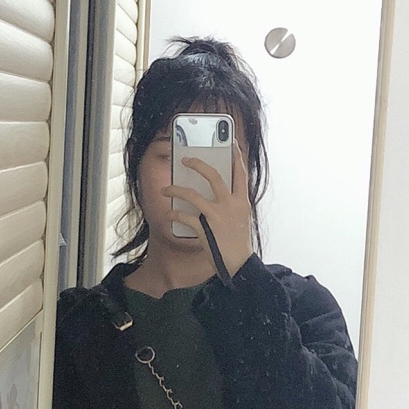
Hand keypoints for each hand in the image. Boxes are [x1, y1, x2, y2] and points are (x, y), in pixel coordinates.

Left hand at [162, 139, 254, 276]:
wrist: (239, 265)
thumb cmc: (238, 242)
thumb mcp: (240, 219)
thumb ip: (230, 203)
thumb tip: (212, 191)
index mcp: (241, 202)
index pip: (241, 174)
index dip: (236, 156)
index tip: (231, 143)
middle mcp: (230, 206)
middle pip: (213, 176)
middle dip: (197, 164)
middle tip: (186, 159)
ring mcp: (217, 217)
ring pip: (192, 194)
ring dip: (175, 189)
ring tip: (166, 189)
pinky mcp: (205, 229)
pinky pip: (184, 216)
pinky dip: (175, 214)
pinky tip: (170, 213)